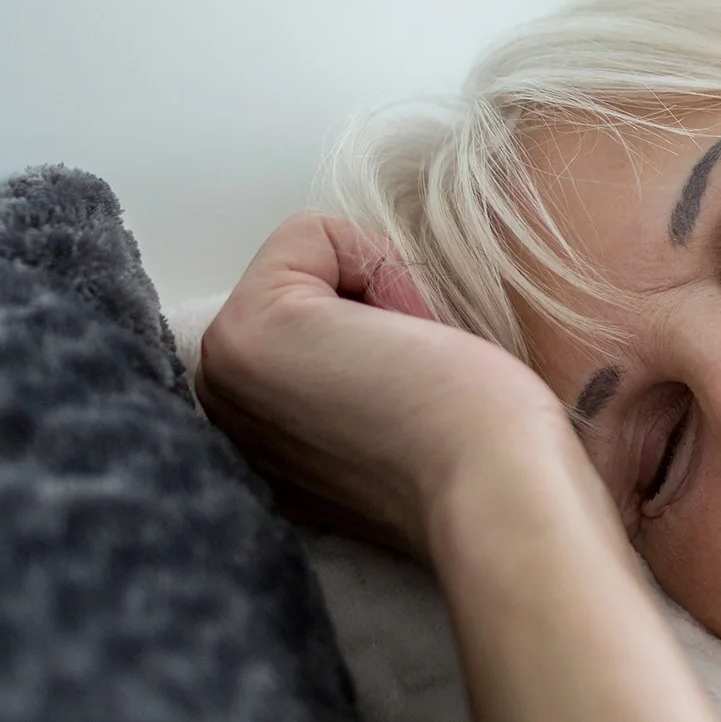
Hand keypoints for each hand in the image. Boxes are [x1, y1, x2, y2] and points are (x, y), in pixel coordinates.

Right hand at [194, 212, 589, 556]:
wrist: (499, 489)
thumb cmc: (482, 451)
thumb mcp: (388, 410)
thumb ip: (348, 376)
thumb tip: (367, 318)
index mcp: (255, 439)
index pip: (310, 318)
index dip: (381, 329)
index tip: (413, 393)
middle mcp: (222, 411)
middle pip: (302, 282)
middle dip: (372, 304)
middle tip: (415, 377)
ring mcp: (221, 375)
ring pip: (308, 260)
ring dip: (378, 292)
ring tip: (411, 367)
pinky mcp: (244, 334)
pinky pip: (310, 232)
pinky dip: (376, 262)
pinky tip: (406, 339)